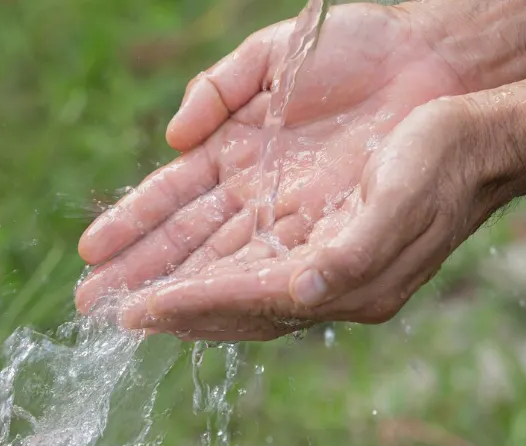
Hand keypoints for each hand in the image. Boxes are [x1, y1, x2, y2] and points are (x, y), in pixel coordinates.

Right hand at [74, 2, 467, 326]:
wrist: (435, 62)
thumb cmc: (357, 50)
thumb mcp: (272, 58)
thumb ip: (217, 89)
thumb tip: (172, 139)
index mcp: (236, 153)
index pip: (173, 198)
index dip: (131, 224)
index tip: (90, 251)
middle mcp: (259, 198)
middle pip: (188, 244)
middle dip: (140, 274)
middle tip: (89, 304)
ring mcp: (291, 221)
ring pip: (221, 265)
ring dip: (174, 292)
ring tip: (127, 315)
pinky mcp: (329, 239)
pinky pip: (270, 271)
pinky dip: (229, 290)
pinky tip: (190, 308)